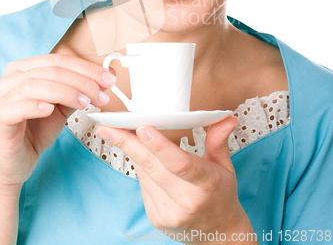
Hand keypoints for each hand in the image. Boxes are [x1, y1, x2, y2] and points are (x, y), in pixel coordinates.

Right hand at [0, 54, 115, 188]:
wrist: (14, 163)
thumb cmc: (33, 133)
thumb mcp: (60, 107)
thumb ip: (77, 91)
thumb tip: (105, 78)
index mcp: (24, 69)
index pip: (58, 60)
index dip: (86, 68)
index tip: (108, 78)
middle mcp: (10, 79)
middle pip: (51, 70)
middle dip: (82, 80)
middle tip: (101, 94)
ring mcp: (2, 97)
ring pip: (35, 84)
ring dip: (66, 92)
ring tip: (84, 104)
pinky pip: (16, 106)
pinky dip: (35, 105)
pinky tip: (50, 110)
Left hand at [96, 116, 253, 243]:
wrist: (219, 233)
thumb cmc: (221, 194)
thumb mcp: (224, 166)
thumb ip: (219, 139)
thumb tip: (226, 117)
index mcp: (206, 183)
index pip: (179, 163)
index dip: (159, 146)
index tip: (142, 128)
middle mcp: (185, 201)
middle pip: (152, 167)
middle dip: (126, 143)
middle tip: (107, 126)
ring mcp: (168, 212)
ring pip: (144, 174)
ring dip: (131, 151)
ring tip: (118, 132)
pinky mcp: (156, 218)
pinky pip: (143, 185)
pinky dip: (140, 167)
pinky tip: (139, 154)